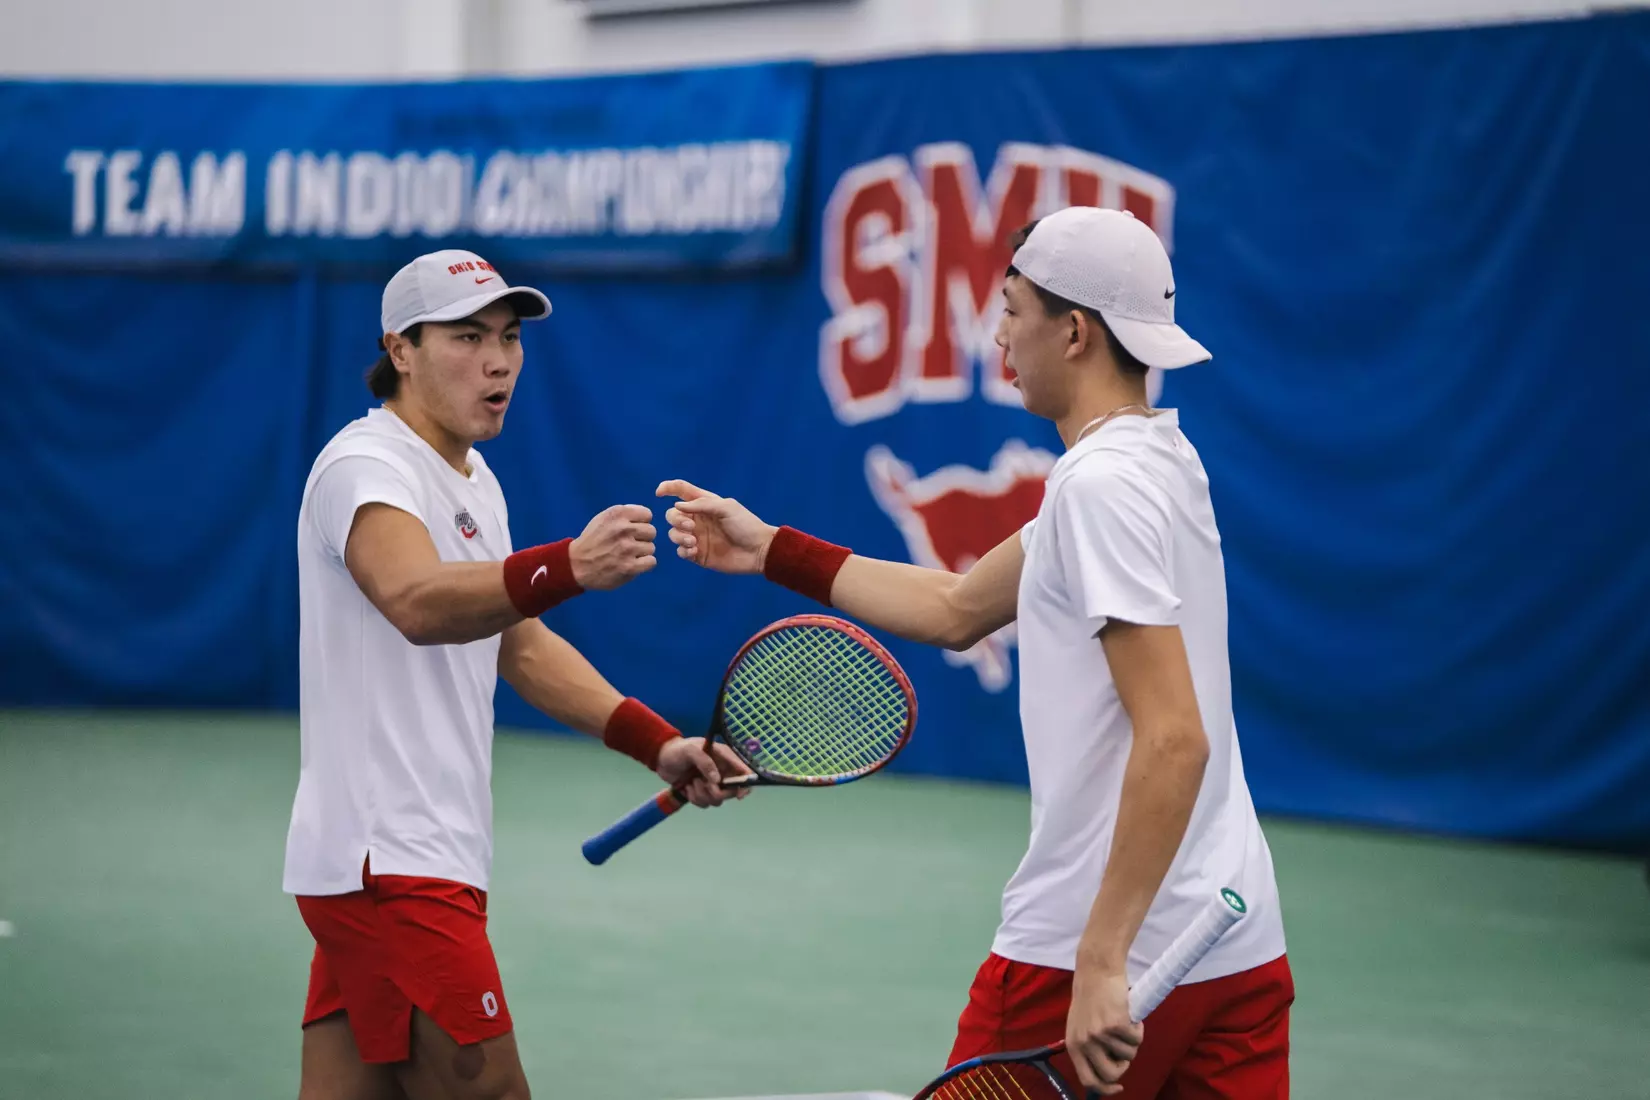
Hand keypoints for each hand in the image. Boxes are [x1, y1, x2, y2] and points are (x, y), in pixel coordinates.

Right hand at [570, 505, 655, 589]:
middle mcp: (623, 529)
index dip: (641, 523)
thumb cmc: (593, 540)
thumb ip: (625, 515)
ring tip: (627, 555)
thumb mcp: (604, 518)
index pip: (647, 515)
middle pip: (652, 531)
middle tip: (629, 544)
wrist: (576, 564)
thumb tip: (647, 517)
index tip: (630, 531)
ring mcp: (627, 548)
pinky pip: (651, 561)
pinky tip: (632, 564)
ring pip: (651, 547)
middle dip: (642, 538)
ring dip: (642, 552)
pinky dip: (644, 564)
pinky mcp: (629, 567)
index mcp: (617, 514)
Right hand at [655, 479, 777, 575]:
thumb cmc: (746, 525)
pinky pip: (681, 551)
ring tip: (693, 541)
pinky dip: (684, 550)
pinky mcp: (698, 554)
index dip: (667, 488)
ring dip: (678, 536)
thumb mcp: (726, 508)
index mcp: (704, 503)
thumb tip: (676, 506)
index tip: (659, 493)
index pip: (681, 491)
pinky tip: (695, 551)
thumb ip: (701, 505)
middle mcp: (697, 519)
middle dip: (676, 520)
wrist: (759, 551)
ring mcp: (697, 537)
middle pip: (672, 515)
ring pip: (673, 534)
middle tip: (692, 527)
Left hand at [655, 737, 754, 807]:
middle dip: (717, 792)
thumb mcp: (690, 750)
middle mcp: (722, 772)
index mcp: (724, 758)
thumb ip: (705, 762)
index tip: (739, 795)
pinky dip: (695, 798)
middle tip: (705, 785)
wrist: (662, 760)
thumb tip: (717, 780)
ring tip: (691, 782)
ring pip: (717, 800)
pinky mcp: (702, 793)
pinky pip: (705, 804)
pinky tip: (687, 787)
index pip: (743, 771)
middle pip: (732, 791)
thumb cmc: (678, 750)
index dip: (746, 784)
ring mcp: (712, 784)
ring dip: (702, 794)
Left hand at [1065, 966, 1142, 1096]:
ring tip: (1127, 1025)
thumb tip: (1106, 1073)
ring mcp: (1100, 1034)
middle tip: (1125, 1050)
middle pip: (1111, 1074)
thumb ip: (1088, 1047)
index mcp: (1073, 1045)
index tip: (1118, 1087)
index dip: (1106, 1089)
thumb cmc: (1091, 997)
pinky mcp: (1116, 1024)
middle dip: (1124, 1066)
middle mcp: (1084, 1042)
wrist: (1096, 969)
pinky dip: (1139, 1030)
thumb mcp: (1080, 1026)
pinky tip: (1132, 1017)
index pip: (1088, 1080)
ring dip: (1133, 1042)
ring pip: (1128, 1055)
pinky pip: (1136, 1039)